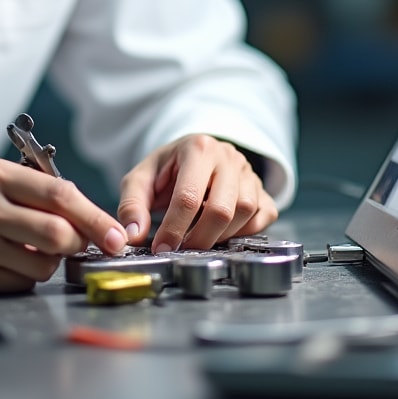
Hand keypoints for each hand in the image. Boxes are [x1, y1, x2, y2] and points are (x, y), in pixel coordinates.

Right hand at [0, 159, 126, 293]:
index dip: (95, 217)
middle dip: (79, 244)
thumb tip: (84, 214)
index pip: (61, 194)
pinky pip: (19, 282)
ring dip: (49, 263)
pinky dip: (23, 276)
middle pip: (59, 233)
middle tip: (79, 245)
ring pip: (43, 263)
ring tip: (29, 250)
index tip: (117, 236)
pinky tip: (5, 264)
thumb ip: (30, 191)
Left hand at [117, 134, 276, 252]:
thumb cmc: (167, 169)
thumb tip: (134, 234)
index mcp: (197, 148)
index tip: (161, 248)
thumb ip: (132, 205)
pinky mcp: (263, 189)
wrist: (193, 156)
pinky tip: (223, 232)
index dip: (174, 228)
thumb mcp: (141, 179)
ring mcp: (249, 172)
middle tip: (181, 250)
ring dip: (222, 235)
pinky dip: (246, 231)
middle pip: (222, 209)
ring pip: (246, 212)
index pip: (189, 196)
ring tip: (199, 239)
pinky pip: (264, 215)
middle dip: (200, 238)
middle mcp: (228, 157)